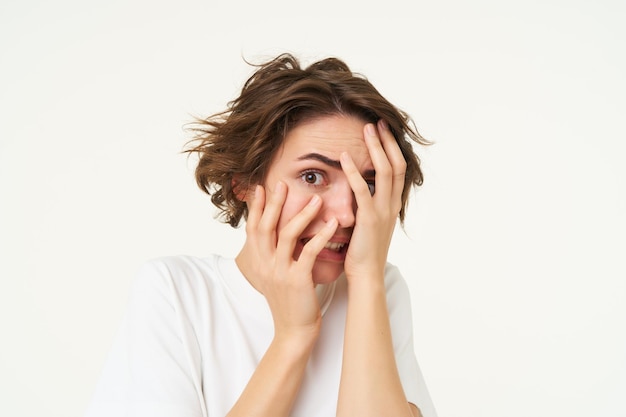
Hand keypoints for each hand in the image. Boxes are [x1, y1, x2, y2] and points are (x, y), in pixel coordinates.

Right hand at [240, 182, 338, 339]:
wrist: (293, 331)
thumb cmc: (289, 301)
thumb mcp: (274, 276)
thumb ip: (274, 255)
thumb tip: (279, 233)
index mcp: (257, 262)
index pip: (253, 228)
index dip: (256, 207)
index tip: (261, 187)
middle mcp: (264, 264)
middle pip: (265, 226)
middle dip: (274, 203)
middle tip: (283, 183)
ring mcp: (279, 272)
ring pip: (286, 235)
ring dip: (302, 215)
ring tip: (317, 200)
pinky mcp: (297, 280)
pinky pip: (309, 252)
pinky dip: (321, 236)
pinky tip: (332, 224)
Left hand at [340, 120, 405, 281]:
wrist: (366, 275)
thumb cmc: (363, 252)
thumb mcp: (370, 225)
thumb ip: (368, 205)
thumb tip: (361, 189)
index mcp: (392, 204)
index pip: (397, 169)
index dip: (391, 149)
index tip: (382, 131)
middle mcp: (392, 204)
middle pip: (395, 164)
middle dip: (387, 141)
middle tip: (377, 122)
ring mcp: (382, 210)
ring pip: (384, 171)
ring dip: (376, 148)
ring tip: (367, 129)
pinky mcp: (369, 218)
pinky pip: (362, 189)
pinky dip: (353, 171)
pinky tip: (344, 157)